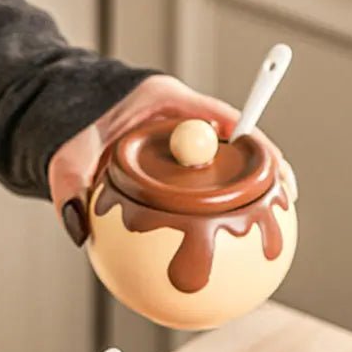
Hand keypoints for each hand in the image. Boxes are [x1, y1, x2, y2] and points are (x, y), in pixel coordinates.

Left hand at [48, 74, 285, 245]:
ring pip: (225, 167)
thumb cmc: (68, 130)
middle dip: (264, 168)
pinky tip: (229, 247)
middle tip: (287, 195)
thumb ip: (70, 186)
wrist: (65, 124)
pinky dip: (220, 210)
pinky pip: (206, 187)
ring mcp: (183, 147)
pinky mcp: (179, 170)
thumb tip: (77, 230)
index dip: (249, 138)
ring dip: (250, 192)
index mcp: (163, 104)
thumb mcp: (67, 155)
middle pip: (235, 143)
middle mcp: (180, 124)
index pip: (217, 116)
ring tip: (275, 222)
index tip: (268, 162)